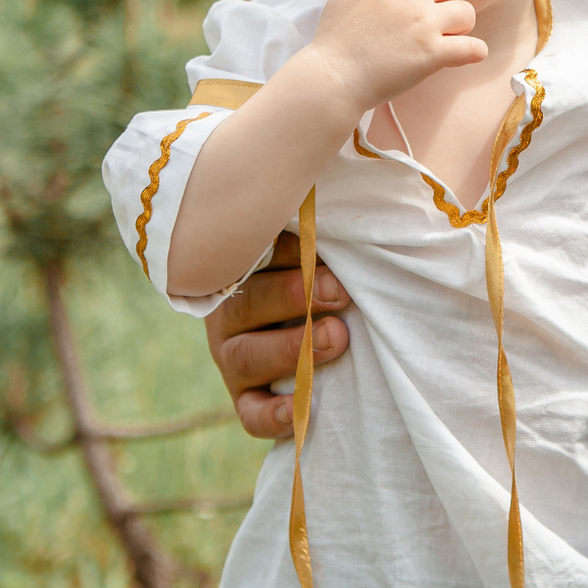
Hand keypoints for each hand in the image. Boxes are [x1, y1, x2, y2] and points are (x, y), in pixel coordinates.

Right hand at [202, 232, 352, 438]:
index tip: (321, 246)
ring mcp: (233, 357)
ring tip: (337, 337)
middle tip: (339, 291)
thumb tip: (358, 171)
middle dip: (294, 297)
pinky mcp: (246, 399)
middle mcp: (229, 313)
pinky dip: (272, 415)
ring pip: (247, 357)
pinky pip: (250, 414)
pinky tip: (300, 411)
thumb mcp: (316, 240)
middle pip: (247, 305)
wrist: (307, 316)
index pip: (250, 257)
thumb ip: (324, 223)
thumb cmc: (319, 268)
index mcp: (239, 268)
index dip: (287, 253)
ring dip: (292, 348)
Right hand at [304, 0, 485, 112]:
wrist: (333, 79)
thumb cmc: (335, 39)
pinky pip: (473, 47)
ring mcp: (423, 25)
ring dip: (461, 23)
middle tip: (436, 7)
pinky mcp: (433, 54)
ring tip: (449, 34)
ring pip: (467, 11)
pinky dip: (474, 52)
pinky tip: (466, 55)